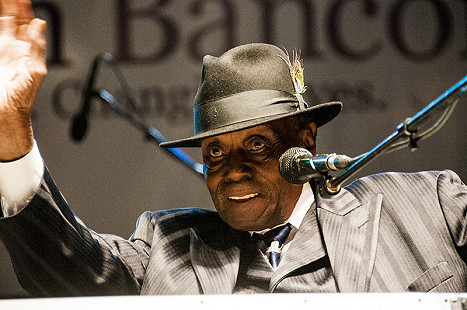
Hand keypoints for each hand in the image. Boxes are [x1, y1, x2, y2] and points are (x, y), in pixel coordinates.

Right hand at [0, 0, 46, 160]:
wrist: (5, 113)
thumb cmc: (22, 98)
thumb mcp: (34, 70)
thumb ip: (37, 46)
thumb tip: (40, 24)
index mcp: (27, 51)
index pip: (27, 25)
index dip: (25, 10)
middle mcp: (14, 49)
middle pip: (13, 21)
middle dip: (12, 6)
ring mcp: (1, 52)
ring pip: (2, 27)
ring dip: (3, 13)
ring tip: (4, 0)